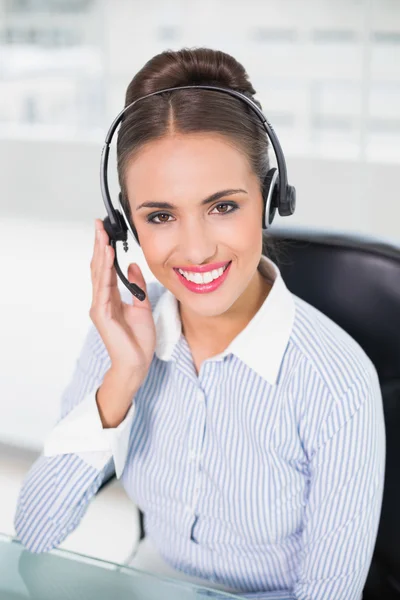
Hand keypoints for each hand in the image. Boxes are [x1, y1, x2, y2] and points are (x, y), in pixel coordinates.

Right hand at [89, 219, 155, 384]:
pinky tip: (107, 256)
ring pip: (99, 273)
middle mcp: (101, 300)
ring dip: (100, 252)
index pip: (106, 268)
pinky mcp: (101, 314)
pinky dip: (104, 270)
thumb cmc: (138, 340)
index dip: (106, 249)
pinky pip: (103, 287)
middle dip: (99, 244)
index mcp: (110, 298)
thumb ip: (137, 286)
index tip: (106, 231)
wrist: (136, 363)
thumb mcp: (142, 305)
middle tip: (99, 224)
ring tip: (102, 234)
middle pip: (99, 267)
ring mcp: (99, 306)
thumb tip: (133, 266)